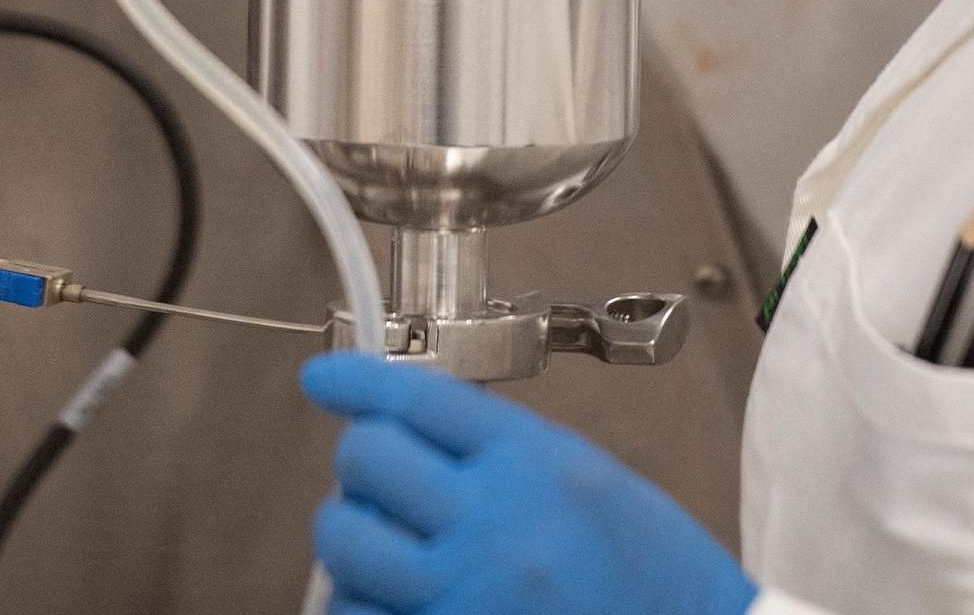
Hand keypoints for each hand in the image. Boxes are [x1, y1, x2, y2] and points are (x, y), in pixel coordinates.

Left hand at [302, 351, 759, 614]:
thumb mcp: (586, 476)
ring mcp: (467, 596)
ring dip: (353, 543)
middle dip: (361, 468)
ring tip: (387, 552)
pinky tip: (395, 602)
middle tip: (380, 486)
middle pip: (367, 462)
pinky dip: (364, 608)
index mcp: (535, 464)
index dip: (356, 382)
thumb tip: (410, 429)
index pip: (418, 398)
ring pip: (347, 545)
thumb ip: (502, 449)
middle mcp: (496, 524)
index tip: (325, 381)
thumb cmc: (649, 571)